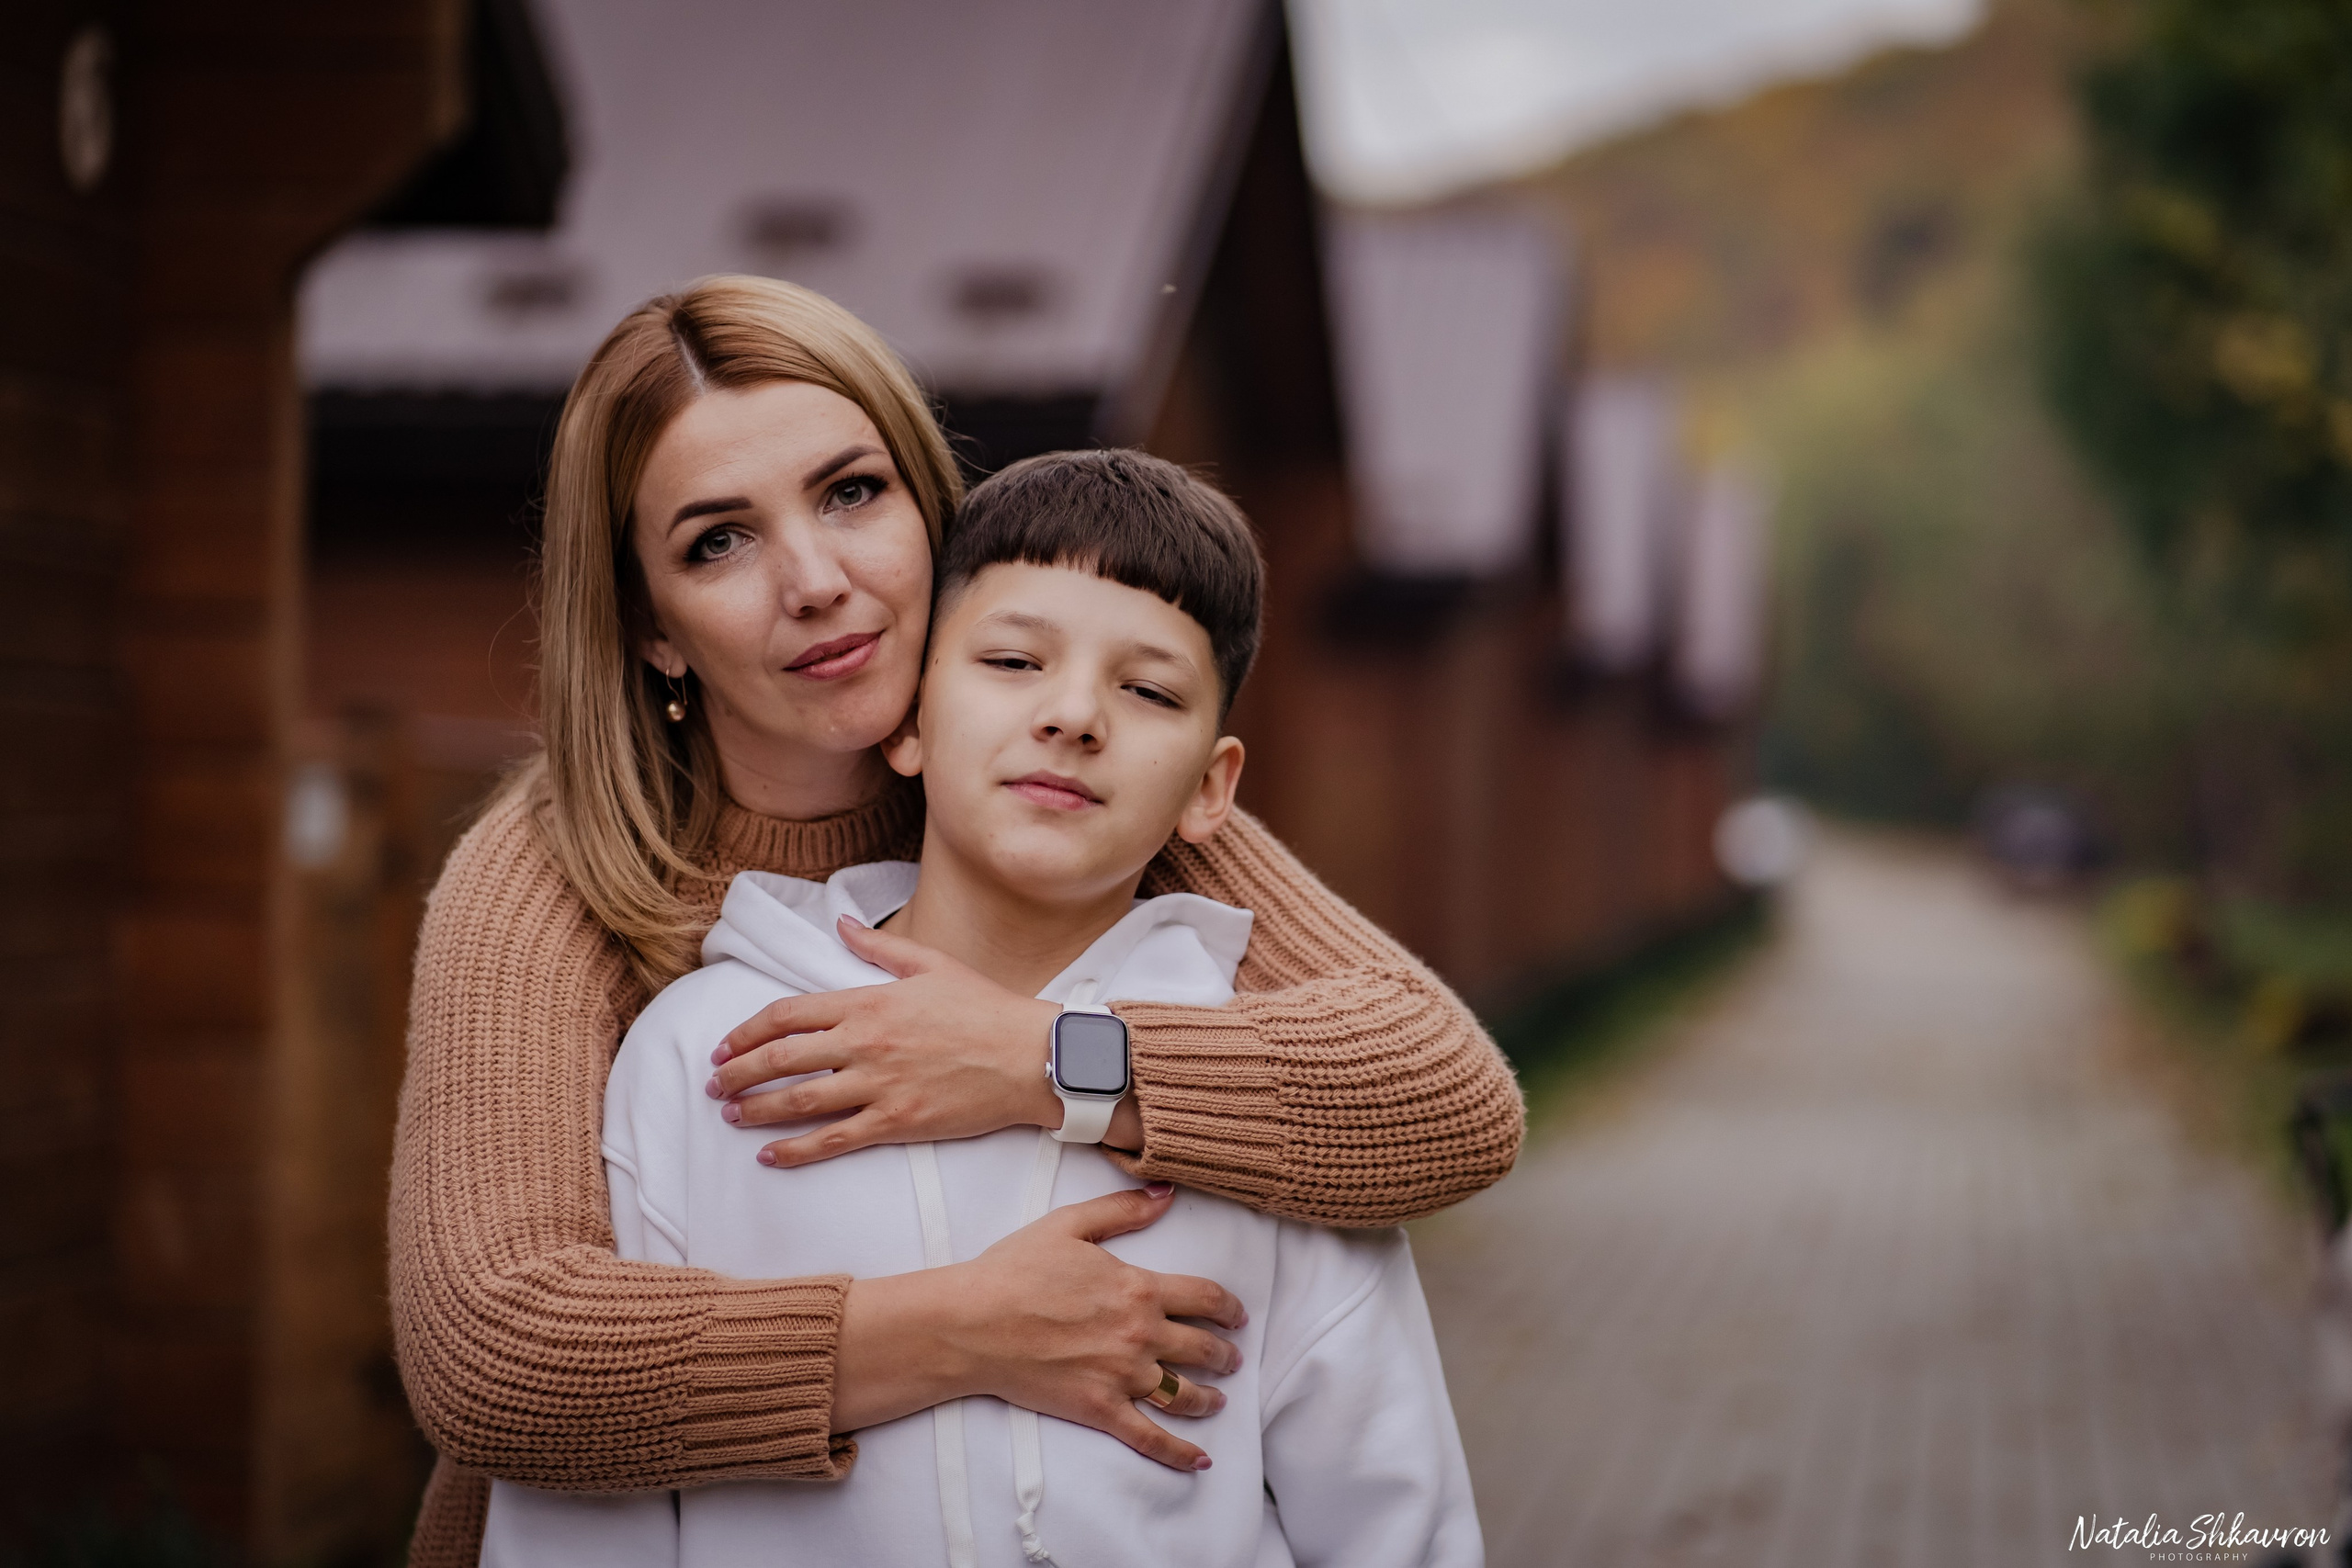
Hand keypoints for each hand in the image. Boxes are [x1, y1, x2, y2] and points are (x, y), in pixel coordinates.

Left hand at [708, 918, 1140, 1163]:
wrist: (1032, 1057)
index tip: (725, 1045)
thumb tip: (840, 925)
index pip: (788, 1015)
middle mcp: (866, 1043)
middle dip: (737, 1073)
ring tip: (731, 1115)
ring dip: (756, 1111)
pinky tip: (770, 1155)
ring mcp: (880, 1085)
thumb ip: (879, 946)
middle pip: (780, 1059)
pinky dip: (795, 1150)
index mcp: (869, 1002)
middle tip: (714, 1083)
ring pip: (799, 1102)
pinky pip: (834, 1140)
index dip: (746, 1032)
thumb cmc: (986, 1007)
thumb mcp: (932, 963)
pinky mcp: (897, 1123)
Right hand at [834, 1185, 1245, 1469]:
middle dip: (1224, 1353)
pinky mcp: (1100, 1409)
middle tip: (1233, 1358)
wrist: (972, 1322)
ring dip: (1210, 1398)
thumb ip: (1122, 1211)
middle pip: (1203, 1347)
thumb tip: (1166, 1194)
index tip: (1237, 1314)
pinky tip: (1199, 1461)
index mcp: (1138, 1288)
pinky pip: (1150, 1437)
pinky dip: (1179, 1453)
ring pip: (1185, 1393)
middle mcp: (1141, 1334)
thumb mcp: (1069, 1225)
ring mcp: (1123, 1375)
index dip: (1228, 1307)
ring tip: (1218, 1401)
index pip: (1204, 1297)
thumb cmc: (1014, 1270)